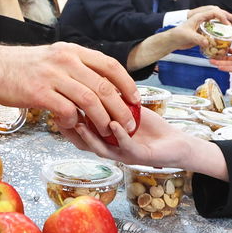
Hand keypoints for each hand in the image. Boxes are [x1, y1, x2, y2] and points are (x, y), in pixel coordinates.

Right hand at [0, 42, 137, 134]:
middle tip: (127, 124)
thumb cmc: (22, 66)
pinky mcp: (39, 92)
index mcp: (72, 51)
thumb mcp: (53, 56)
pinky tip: (72, 126)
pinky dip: (74, 122)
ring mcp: (52, 76)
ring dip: (102, 119)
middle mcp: (66, 60)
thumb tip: (100, 84)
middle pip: (103, 86)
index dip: (126, 83)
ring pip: (89, 100)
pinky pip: (66, 111)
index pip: (109, 65)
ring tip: (107, 131)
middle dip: (120, 108)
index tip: (136, 99)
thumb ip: (76, 67)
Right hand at [66, 108, 229, 180]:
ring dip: (90, 135)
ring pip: (100, 147)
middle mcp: (108, 148)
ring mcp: (121, 154)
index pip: (77, 129)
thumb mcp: (125, 107)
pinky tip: (113, 124)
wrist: (174, 142)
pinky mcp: (137, 156)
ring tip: (80, 121)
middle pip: (82, 141)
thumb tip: (91, 76)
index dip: (65, 119)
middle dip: (70, 128)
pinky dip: (118, 135)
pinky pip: (124, 147)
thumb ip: (109, 96)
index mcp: (102, 137)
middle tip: (60, 114)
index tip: (57, 102)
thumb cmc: (148, 126)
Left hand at [164, 6, 231, 52]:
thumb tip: (207, 42)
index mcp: (199, 16)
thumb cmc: (177, 35)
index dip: (222, 17)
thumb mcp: (187, 36)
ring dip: (228, 22)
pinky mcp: (203, 31)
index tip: (227, 25)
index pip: (214, 12)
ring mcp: (203, 24)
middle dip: (229, 17)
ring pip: (218, 20)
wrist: (173, 40)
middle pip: (218, 14)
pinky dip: (223, 29)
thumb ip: (197, 39)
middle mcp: (202, 19)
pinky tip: (228, 34)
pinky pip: (215, 27)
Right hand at [210, 30, 231, 80]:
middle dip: (217, 57)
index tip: (216, 47)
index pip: (229, 50)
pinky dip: (225, 68)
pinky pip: (230, 68)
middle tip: (209, 55)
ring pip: (226, 63)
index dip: (223, 49)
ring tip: (210, 61)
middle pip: (225, 58)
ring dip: (218, 63)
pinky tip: (219, 67)